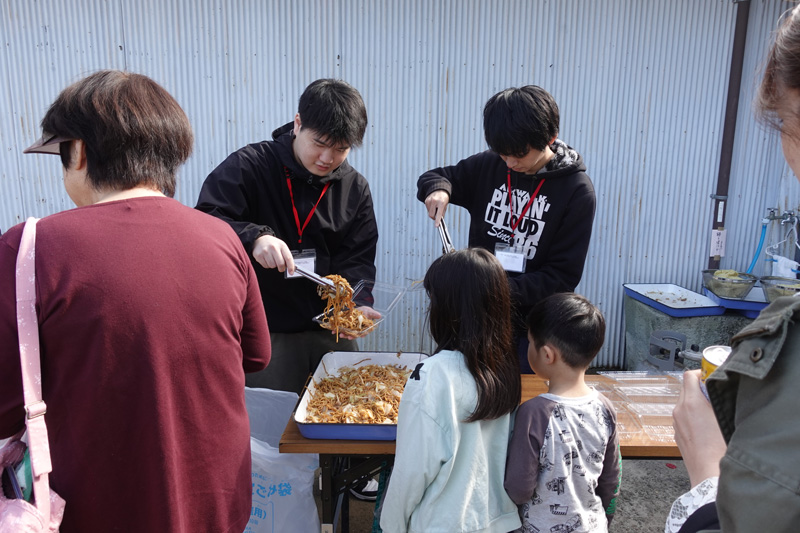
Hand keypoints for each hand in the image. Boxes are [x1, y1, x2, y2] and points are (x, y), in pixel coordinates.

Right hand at [252, 235, 294, 272]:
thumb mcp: (282, 247)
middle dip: (281, 268)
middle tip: (281, 268)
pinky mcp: (259, 255)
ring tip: (272, 259)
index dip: (291, 267)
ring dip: (273, 265)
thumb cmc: (273, 244)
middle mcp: (273, 247)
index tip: (291, 272)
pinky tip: (267, 259)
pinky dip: (267, 265)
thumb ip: (287, 256)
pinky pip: (266, 266)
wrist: (261, 239)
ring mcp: (265, 251)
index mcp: (281, 245)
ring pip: (272, 266)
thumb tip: (291, 267)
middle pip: (280, 264)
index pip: (288, 258)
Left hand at [337, 307, 381, 339]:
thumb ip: (374, 314)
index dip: (362, 335)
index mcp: (364, 328)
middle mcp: (357, 330)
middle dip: (350, 336)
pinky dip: (337, 330)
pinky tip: (333, 331)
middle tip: (347, 337)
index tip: (360, 336)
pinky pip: (341, 328)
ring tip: (340, 334)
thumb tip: (379, 315)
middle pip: (354, 334)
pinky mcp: (345, 325)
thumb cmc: (366, 312)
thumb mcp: (370, 312)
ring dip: (343, 334)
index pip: (363, 333)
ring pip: (347, 333)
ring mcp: (351, 328)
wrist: (360, 309)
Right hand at [424, 190, 449, 226]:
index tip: (436, 226)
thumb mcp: (445, 205)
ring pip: (429, 213)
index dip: (437, 221)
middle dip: (434, 218)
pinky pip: (428, 209)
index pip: (439, 214)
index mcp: (441, 202)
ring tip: (436, 207)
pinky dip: (430, 209)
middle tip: (437, 216)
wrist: (439, 189)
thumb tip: (439, 220)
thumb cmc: (444, 198)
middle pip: (431, 215)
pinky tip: (433, 205)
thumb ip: (442, 213)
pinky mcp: (426, 201)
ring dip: (432, 213)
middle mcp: (434, 201)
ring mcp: (429, 201)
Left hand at [672, 370, 726, 486]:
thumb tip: (723, 389)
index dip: (701, 373)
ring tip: (713, 413)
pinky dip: (692, 417)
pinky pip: (683, 418)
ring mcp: (676, 423)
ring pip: (684, 404)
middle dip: (700, 388)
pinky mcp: (677, 434)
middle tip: (716, 394)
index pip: (689, 376)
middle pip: (686, 389)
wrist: (709, 475)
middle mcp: (679, 411)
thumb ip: (721, 400)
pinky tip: (707, 428)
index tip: (711, 376)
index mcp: (691, 403)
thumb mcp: (726, 417)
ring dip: (696, 403)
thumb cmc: (720, 450)